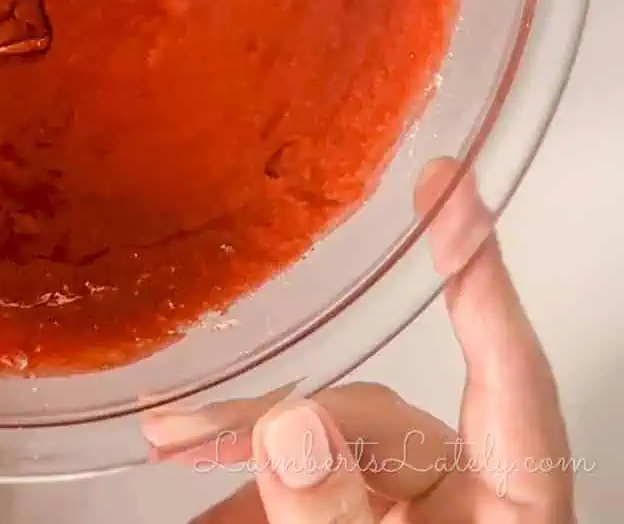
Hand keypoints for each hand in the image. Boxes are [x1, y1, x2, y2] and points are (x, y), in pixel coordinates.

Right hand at [144, 160, 574, 521]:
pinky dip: (243, 486)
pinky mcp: (361, 522)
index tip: (447, 190)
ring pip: (324, 440)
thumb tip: (292, 423)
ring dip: (240, 446)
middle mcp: (467, 506)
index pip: (509, 380)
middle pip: (374, 416)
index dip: (480, 275)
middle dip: (268, 414)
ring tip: (169, 449)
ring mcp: (414, 517)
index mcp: (511, 518)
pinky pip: (300, 482)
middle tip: (179, 427)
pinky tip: (195, 492)